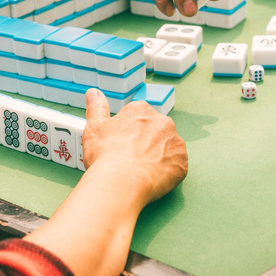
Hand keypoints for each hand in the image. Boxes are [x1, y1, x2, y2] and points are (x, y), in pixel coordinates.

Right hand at [82, 89, 186, 204]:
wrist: (121, 182)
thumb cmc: (106, 154)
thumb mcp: (95, 127)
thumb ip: (97, 108)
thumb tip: (93, 93)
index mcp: (141, 110)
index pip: (137, 118)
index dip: (127, 133)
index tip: (121, 145)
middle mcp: (162, 122)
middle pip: (154, 131)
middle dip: (145, 142)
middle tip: (130, 158)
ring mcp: (175, 142)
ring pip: (167, 147)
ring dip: (158, 155)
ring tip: (141, 170)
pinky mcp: (182, 162)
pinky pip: (175, 165)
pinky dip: (166, 171)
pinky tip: (152, 177)